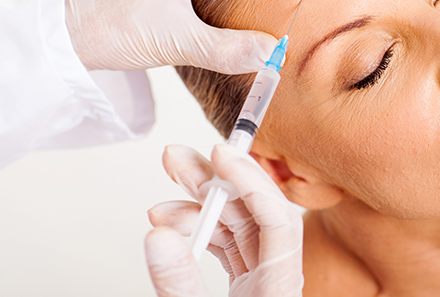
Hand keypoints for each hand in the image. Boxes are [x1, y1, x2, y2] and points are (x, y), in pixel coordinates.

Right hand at [146, 144, 304, 296]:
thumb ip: (181, 279)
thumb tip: (159, 236)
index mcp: (280, 284)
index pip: (277, 217)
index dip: (249, 179)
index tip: (219, 155)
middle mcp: (277, 275)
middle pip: (253, 212)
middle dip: (214, 181)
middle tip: (180, 158)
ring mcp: (263, 277)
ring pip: (237, 224)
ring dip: (200, 206)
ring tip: (165, 198)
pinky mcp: (248, 283)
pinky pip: (228, 243)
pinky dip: (200, 230)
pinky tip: (173, 224)